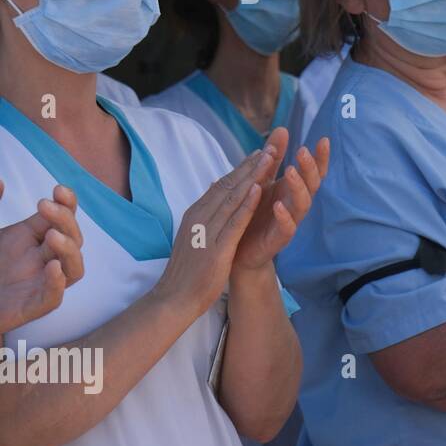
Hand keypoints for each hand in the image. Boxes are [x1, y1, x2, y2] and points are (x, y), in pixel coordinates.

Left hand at [0, 181, 84, 333]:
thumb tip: (0, 180)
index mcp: (36, 239)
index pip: (64, 219)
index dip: (68, 205)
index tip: (59, 189)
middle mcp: (45, 260)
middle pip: (73, 240)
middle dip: (65, 221)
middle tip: (46, 205)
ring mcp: (41, 284)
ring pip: (74, 269)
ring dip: (69, 251)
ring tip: (52, 235)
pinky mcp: (31, 307)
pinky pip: (53, 298)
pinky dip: (57, 284)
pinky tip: (52, 267)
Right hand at [153, 146, 269, 315]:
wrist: (173, 298)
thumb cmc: (188, 270)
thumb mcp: (195, 235)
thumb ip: (206, 214)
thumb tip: (215, 190)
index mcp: (195, 214)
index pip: (221, 186)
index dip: (242, 168)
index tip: (259, 153)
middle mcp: (199, 217)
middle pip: (228, 186)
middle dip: (250, 166)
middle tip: (271, 147)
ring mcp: (207, 231)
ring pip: (232, 198)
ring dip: (252, 177)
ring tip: (269, 159)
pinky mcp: (216, 247)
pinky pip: (234, 222)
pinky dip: (247, 204)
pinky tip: (260, 190)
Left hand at [232, 130, 330, 272]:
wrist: (239, 250)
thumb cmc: (254, 212)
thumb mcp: (263, 179)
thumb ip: (274, 157)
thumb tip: (283, 128)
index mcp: (292, 189)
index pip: (313, 171)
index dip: (320, 157)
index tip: (323, 140)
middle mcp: (295, 203)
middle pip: (311, 184)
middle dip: (309, 168)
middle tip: (302, 151)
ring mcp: (290, 221)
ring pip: (302, 204)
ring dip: (298, 187)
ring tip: (290, 172)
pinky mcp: (279, 239)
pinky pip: (287, 228)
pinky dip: (285, 217)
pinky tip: (278, 206)